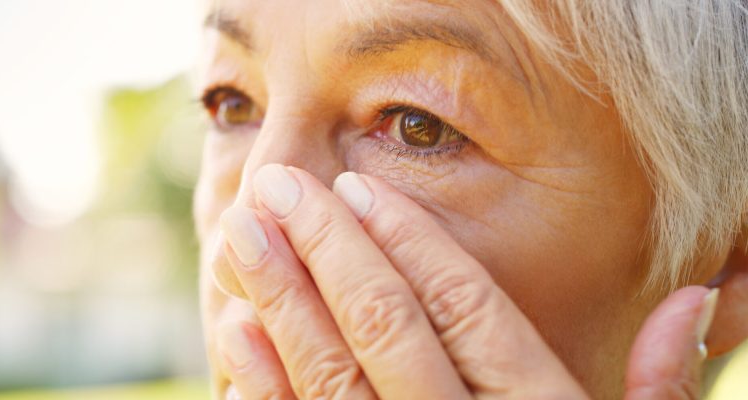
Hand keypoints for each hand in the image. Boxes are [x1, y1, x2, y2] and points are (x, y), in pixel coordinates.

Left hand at [211, 164, 719, 398]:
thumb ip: (658, 392)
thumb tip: (695, 298)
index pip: (471, 314)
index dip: (413, 244)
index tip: (360, 187)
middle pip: (390, 329)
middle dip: (328, 249)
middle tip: (280, 184)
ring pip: (333, 377)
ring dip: (283, 299)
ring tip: (245, 229)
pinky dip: (262, 387)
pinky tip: (236, 328)